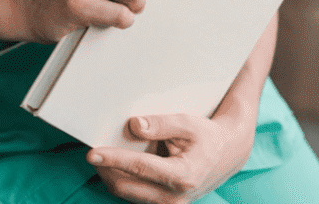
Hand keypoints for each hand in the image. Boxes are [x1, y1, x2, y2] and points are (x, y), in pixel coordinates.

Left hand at [86, 111, 253, 202]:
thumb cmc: (206, 136)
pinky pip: (136, 197)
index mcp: (182, 176)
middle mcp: (175, 197)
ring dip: (111, 177)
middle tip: (92, 152)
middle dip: (106, 171)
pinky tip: (117, 166)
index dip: (113, 159)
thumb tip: (133, 126)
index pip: (139, 168)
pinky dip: (123, 182)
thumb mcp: (187, 123)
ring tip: (102, 158)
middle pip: (127, 187)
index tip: (92, 153)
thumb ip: (160, 124)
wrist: (226, 155)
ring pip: (128, 195)